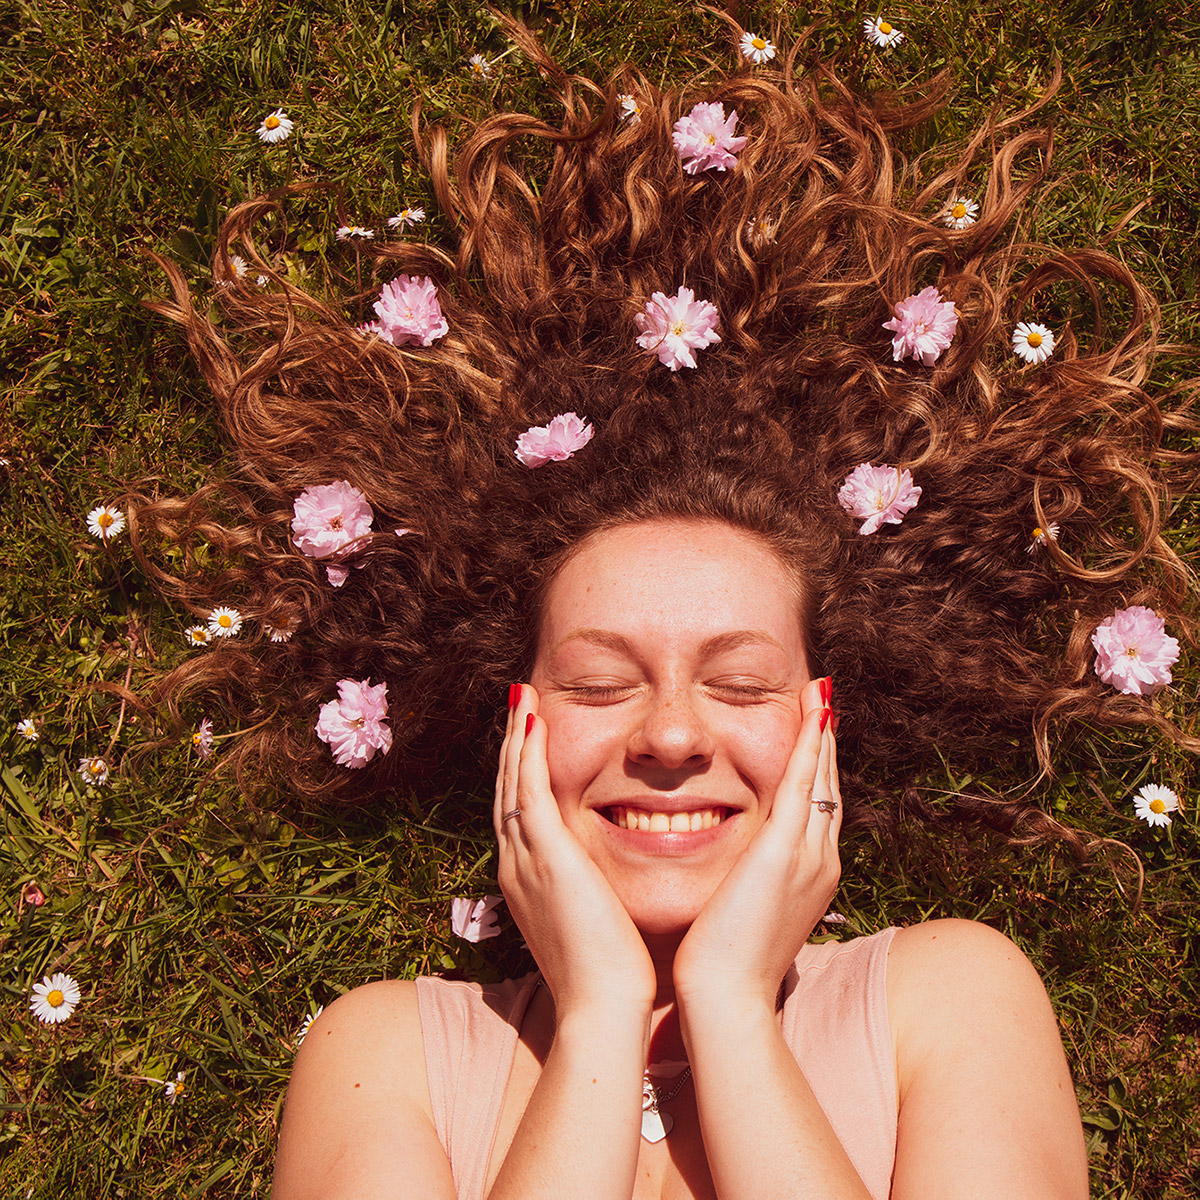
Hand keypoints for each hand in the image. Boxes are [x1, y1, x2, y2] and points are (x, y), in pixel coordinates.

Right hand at [495, 684, 656, 1022]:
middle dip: (510, 746)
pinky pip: (528, 788)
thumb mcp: (592, 925)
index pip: (518, 813)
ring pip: (511, 781)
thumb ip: (592, 896)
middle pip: (505, 789)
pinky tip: (532, 719)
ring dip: (515, 737)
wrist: (602, 1008)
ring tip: (521, 699)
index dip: (518, 775)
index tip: (528, 742)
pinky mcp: (546, 853)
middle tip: (517, 705)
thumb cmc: (609, 976)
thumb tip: (606, 886)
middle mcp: (516, 864)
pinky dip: (526, 751)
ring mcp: (525, 857)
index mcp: (526, 881)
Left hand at [672, 677, 841, 1011]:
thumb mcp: (740, 918)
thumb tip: (732, 878)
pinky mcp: (783, 852)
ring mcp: (807, 857)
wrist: (726, 1002)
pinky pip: (802, 783)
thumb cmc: (722, 970)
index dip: (815, 773)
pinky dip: (809, 745)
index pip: (815, 812)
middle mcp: (818, 862)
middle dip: (824, 745)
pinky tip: (814, 714)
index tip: (811, 738)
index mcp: (808, 878)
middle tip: (824, 702)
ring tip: (822, 694)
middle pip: (826, 789)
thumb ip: (742, 888)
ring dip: (821, 734)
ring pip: (819, 779)